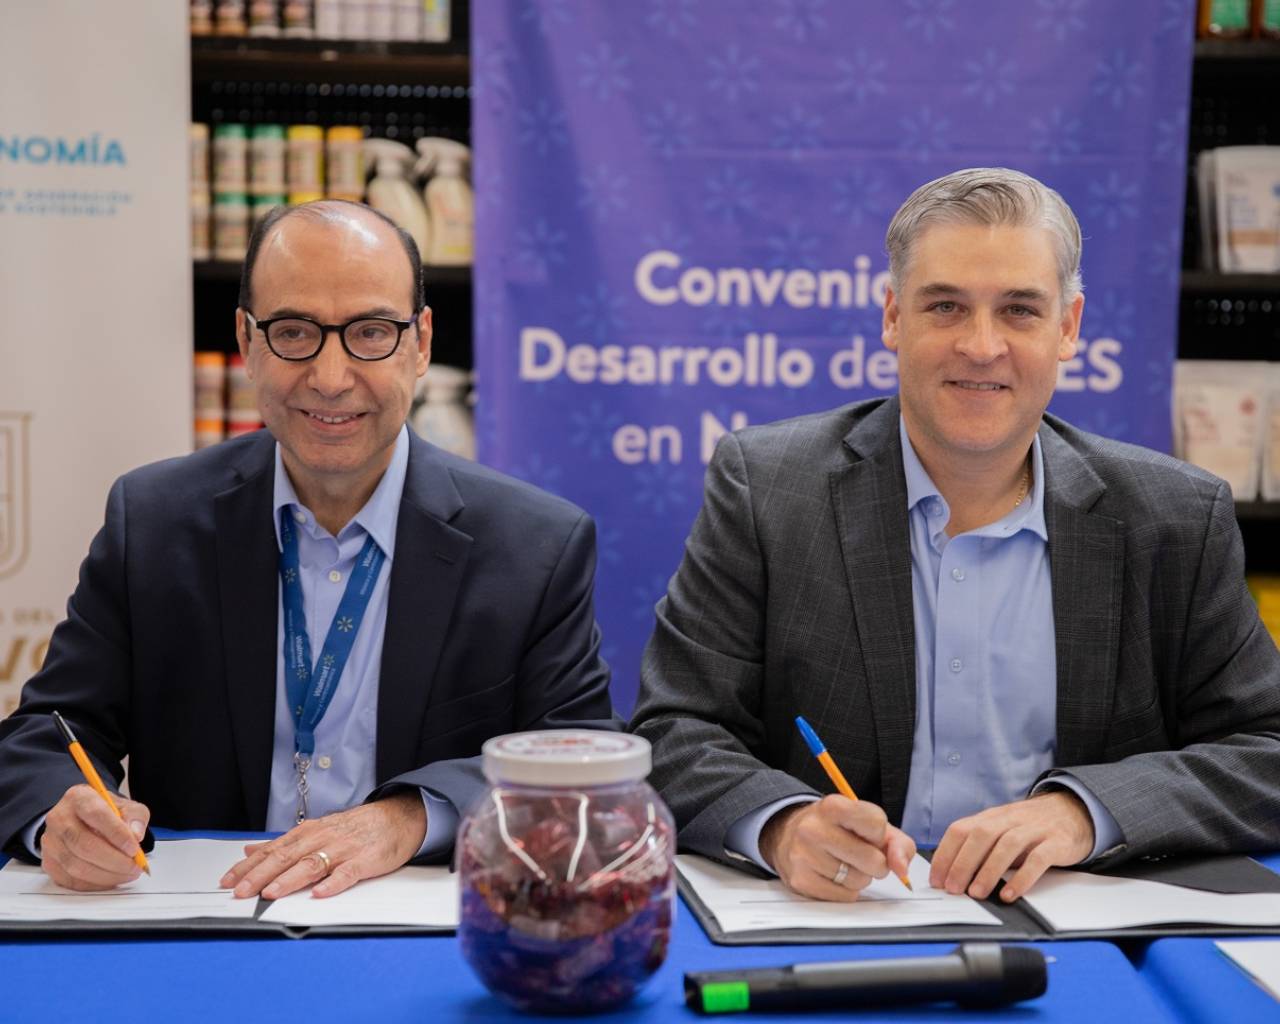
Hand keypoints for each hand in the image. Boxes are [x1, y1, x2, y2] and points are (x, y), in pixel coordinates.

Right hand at [40, 784, 150, 890]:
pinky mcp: (48, 862)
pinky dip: (94, 884)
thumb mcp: (125, 806)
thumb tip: (136, 835)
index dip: (116, 834)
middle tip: (134, 867)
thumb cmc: (105, 812)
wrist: (81, 819)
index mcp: (79, 797)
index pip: (96, 814)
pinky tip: (111, 879)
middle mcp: (58, 818)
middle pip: (84, 844)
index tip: (134, 848)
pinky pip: (70, 880)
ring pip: (76, 866)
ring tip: (127, 874)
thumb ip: (135, 816)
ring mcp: (50, 841)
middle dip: (114, 860)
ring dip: (106, 875)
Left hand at [220, 792, 426, 900]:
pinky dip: (333, 883)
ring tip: (270, 893)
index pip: (272, 850)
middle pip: (286, 857)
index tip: (227, 881)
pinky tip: (321, 893)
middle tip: (240, 891)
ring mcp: (344, 850)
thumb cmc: (355, 828)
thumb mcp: (316, 830)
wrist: (397, 818)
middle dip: (260, 875)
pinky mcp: (365, 860)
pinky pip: (348, 873)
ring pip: (312, 865)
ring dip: (289, 879)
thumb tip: (249, 851)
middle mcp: (322, 839)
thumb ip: (283, 843)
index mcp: (308, 834)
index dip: (248, 866)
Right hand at [759, 796, 915, 901]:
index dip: (879, 835)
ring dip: (860, 877)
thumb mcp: (866, 824)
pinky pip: (844, 897)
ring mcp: (804, 855)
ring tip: (844, 864)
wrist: (788, 835)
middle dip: (876, 863)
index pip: (876, 823)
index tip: (868, 834)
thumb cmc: (834, 829)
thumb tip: (902, 869)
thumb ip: (896, 843)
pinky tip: (834, 876)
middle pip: (872, 859)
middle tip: (862, 855)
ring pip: (859, 881)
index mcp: (832, 806)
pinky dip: (846, 891)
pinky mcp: (800, 880)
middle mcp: (814, 828)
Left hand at [929, 790, 1093, 902]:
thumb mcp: (1003, 829)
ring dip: (988, 871)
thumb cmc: (1031, 827)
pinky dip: (1022, 877)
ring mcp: (1034, 829)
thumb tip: (951, 871)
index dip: (945, 853)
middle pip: (980, 835)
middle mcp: (1010, 819)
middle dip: (962, 863)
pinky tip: (1010, 894)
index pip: (960, 829)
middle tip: (953, 888)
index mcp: (992, 817)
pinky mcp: (1056, 842)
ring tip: (977, 893)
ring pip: (1006, 845)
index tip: (936, 878)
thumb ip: (981, 845)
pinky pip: (1038, 859)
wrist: (1074, 811)